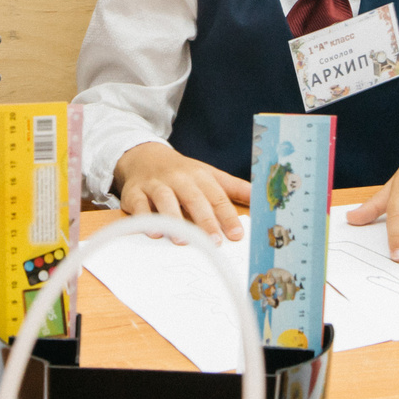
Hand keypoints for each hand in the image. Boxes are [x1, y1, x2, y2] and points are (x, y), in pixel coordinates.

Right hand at [112, 142, 249, 240]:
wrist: (145, 156)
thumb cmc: (183, 173)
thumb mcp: (210, 175)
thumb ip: (235, 188)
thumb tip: (264, 198)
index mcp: (200, 176)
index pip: (216, 196)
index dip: (227, 216)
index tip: (236, 234)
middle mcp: (178, 179)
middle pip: (193, 198)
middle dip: (204, 220)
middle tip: (214, 242)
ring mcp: (155, 185)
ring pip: (165, 200)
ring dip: (174, 219)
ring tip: (182, 240)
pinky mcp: (134, 192)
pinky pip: (138, 205)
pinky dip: (144, 217)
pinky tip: (153, 232)